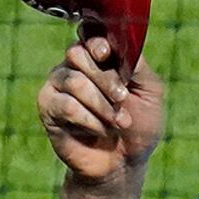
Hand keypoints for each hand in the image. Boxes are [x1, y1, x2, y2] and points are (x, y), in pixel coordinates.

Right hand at [39, 31, 163, 183]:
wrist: (123, 163)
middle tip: (122, 98)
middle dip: (105, 79)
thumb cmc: (139, 125)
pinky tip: (99, 130)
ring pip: (74, 81)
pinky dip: (88, 119)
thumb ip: (137, 64)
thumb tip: (120, 43)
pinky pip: (66, 104)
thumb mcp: (150, 92)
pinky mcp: (48, 107)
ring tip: (118, 122)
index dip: (96, 42)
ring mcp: (58, 85)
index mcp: (100, 57)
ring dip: (101, 104)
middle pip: (78, 54)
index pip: (89, 34)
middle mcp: (75, 66)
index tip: (106, 54)